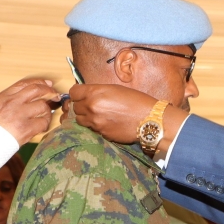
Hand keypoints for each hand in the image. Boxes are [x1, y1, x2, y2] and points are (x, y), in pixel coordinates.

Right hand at [0, 78, 61, 145]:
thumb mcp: (0, 105)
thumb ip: (15, 97)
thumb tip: (37, 89)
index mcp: (6, 96)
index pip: (26, 83)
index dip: (40, 82)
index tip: (48, 84)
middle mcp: (13, 103)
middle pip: (37, 90)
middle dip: (50, 92)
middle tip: (55, 96)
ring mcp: (20, 115)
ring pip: (43, 106)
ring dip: (47, 111)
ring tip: (44, 116)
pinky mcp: (26, 128)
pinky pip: (43, 122)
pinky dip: (45, 124)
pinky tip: (40, 127)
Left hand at [69, 84, 188, 156]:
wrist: (149, 120)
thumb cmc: (136, 101)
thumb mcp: (115, 89)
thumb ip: (98, 91)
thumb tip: (87, 95)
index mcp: (95, 93)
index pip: (73, 92)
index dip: (77, 93)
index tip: (82, 94)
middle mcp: (92, 108)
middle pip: (73, 107)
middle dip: (80, 105)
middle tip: (89, 105)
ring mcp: (95, 123)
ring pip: (78, 120)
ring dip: (84, 117)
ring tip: (94, 115)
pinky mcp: (100, 134)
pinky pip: (89, 129)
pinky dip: (93, 126)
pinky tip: (103, 123)